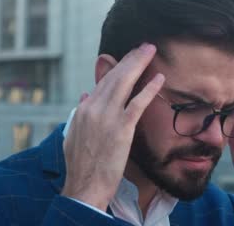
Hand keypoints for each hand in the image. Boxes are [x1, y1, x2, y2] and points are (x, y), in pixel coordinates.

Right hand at [61, 43, 164, 210]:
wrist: (84, 187)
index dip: (118, 66)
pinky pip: (137, 103)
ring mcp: (107, 117)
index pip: (103, 81)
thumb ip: (81, 113)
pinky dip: (149, 88)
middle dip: (131, 59)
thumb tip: (85, 95)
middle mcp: (94, 108)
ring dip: (139, 64)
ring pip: (124, 83)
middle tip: (145, 46)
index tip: (129, 57)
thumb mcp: (74, 135)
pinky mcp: (121, 129)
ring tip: (151, 51)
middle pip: (115, 76)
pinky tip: (159, 78)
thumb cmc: (81, 165)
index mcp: (84, 109)